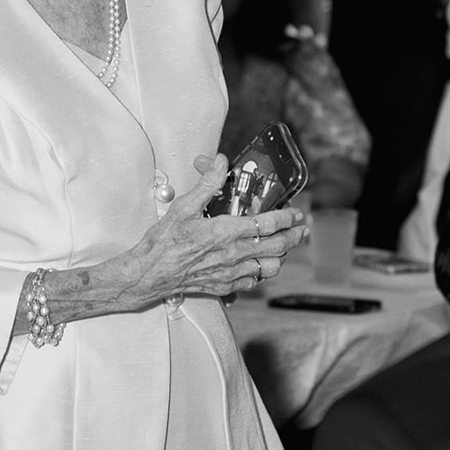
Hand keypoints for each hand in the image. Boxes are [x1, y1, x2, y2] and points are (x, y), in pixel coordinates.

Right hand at [120, 155, 306, 306]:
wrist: (150, 273)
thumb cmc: (164, 242)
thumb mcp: (183, 206)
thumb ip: (207, 184)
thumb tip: (221, 162)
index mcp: (226, 232)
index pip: (268, 224)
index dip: (287, 217)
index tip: (294, 213)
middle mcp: (233, 254)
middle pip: (278, 246)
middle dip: (294, 236)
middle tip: (300, 230)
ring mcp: (231, 273)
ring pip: (271, 268)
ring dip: (282, 256)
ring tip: (285, 247)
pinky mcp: (224, 286)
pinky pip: (253, 282)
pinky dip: (261, 273)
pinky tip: (259, 266)